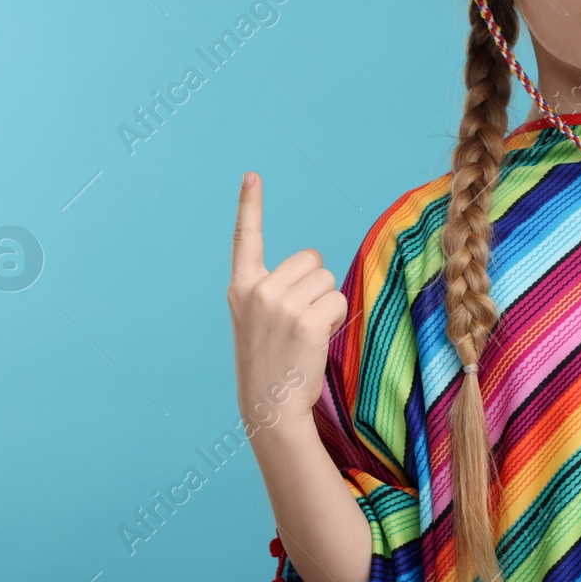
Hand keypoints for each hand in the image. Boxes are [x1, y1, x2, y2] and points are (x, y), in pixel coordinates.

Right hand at [228, 171, 349, 438]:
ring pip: (328, 279)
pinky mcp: (305, 318)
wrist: (269, 406)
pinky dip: (337, 318)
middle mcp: (257, 290)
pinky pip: (339, 300)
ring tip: (308, 333)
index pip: (245, 238)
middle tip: (301, 320)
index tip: (252, 175)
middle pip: (310, 259)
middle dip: (316, 283)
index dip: (249, 205)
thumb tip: (315, 267)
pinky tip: (318, 340)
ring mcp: (280, 304)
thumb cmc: (271, 363)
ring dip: (328, 303)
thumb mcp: (257, 320)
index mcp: (242, 287)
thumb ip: (274, 290)